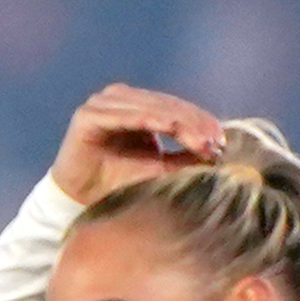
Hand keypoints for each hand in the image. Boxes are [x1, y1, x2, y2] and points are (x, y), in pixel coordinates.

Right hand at [49, 84, 223, 205]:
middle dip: (194, 124)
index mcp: (136, 106)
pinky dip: (148, 119)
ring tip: (201, 140)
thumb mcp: (157, 169)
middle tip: (216, 143)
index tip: (222, 142)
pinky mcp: (88, 115)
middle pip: (166, 105)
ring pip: (150, 108)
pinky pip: (125, 115)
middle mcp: (120, 98)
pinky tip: (170, 126)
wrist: (77, 201)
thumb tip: (218, 155)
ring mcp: (103, 103)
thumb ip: (183, 159)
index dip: (200, 122)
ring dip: (178, 122)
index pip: (175, 108)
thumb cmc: (116, 185)